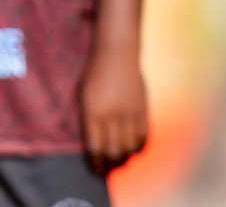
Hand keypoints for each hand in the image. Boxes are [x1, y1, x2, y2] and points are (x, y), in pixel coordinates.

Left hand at [79, 42, 147, 174]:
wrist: (117, 54)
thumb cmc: (94, 74)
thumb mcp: (82, 95)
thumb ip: (88, 119)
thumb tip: (95, 146)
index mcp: (92, 111)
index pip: (95, 146)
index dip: (95, 162)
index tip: (95, 170)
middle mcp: (111, 114)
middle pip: (113, 150)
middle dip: (110, 165)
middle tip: (107, 171)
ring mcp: (129, 112)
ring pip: (129, 146)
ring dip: (125, 159)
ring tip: (119, 163)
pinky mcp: (143, 109)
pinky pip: (144, 136)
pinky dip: (139, 147)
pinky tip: (133, 151)